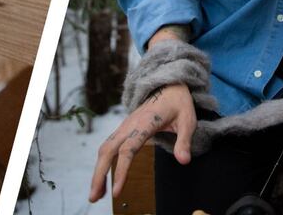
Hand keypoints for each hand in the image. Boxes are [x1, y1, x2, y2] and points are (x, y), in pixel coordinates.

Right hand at [88, 81, 196, 201]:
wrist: (169, 85)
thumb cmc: (179, 103)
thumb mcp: (188, 120)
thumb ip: (184, 141)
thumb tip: (184, 161)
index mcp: (145, 123)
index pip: (128, 149)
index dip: (121, 171)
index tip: (117, 191)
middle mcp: (129, 124)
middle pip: (107, 151)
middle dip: (99, 175)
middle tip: (94, 198)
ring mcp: (124, 126)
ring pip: (104, 149)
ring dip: (97, 172)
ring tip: (96, 194)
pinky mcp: (123, 129)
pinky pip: (108, 147)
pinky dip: (102, 163)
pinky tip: (102, 179)